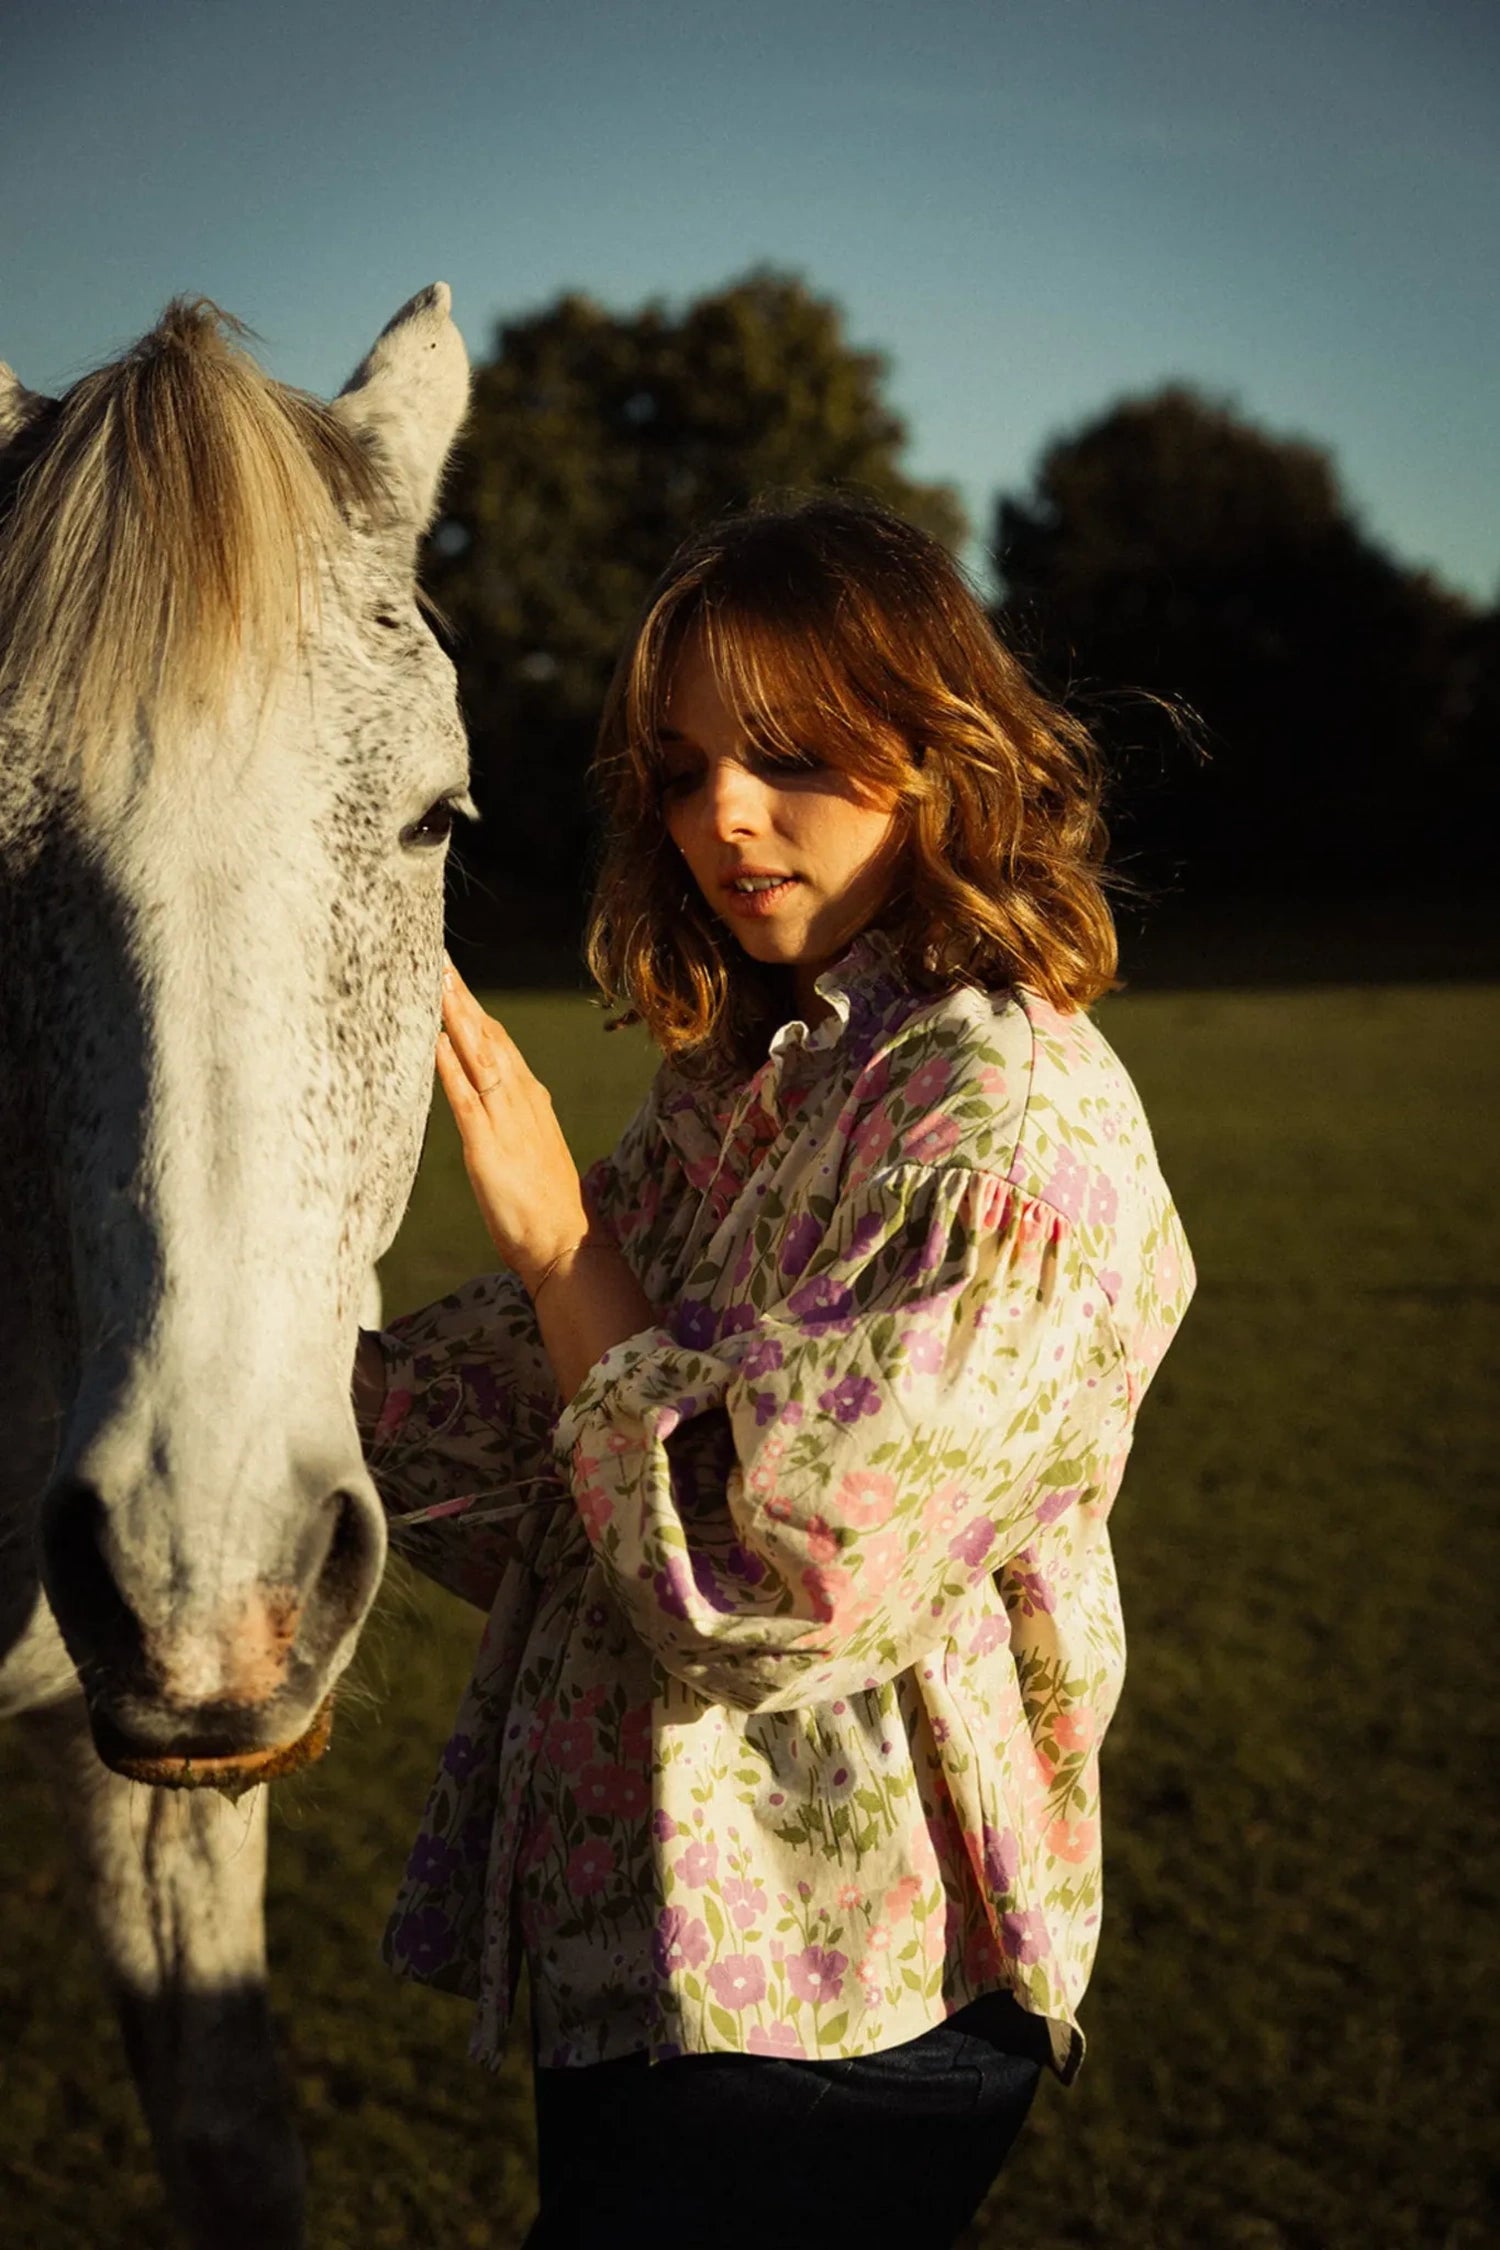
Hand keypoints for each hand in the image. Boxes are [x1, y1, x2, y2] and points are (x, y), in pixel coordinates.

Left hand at [436, 963, 589, 1288]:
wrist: (565, 1242)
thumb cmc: (543, 1205)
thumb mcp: (526, 1148)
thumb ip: (509, 1118)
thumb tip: (487, 1092)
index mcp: (528, 1098)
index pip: (497, 1041)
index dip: (473, 1007)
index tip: (452, 975)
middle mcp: (519, 1099)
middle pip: (487, 1035)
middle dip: (462, 996)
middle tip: (438, 956)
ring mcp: (505, 1119)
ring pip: (478, 1054)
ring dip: (456, 1015)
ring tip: (435, 979)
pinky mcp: (487, 1145)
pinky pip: (465, 1097)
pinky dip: (450, 1065)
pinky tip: (435, 1039)